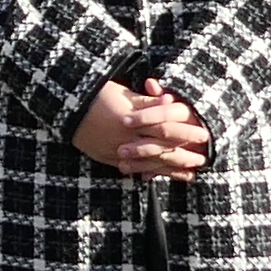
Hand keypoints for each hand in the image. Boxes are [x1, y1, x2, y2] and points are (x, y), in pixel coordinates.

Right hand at [71, 80, 215, 178]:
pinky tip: (164, 176)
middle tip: (204, 158)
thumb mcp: (124, 93)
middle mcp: (124, 137)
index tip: (204, 134)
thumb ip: (149, 101)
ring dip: (171, 169)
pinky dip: (150, 174)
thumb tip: (171, 102)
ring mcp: (115, 150)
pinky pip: (132, 169)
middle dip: (184, 154)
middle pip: (161, 149)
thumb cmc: (98, 94)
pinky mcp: (107, 158)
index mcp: (131, 118)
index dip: (186, 132)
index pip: (165, 128)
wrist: (66, 107)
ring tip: (191, 172)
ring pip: (149, 163)